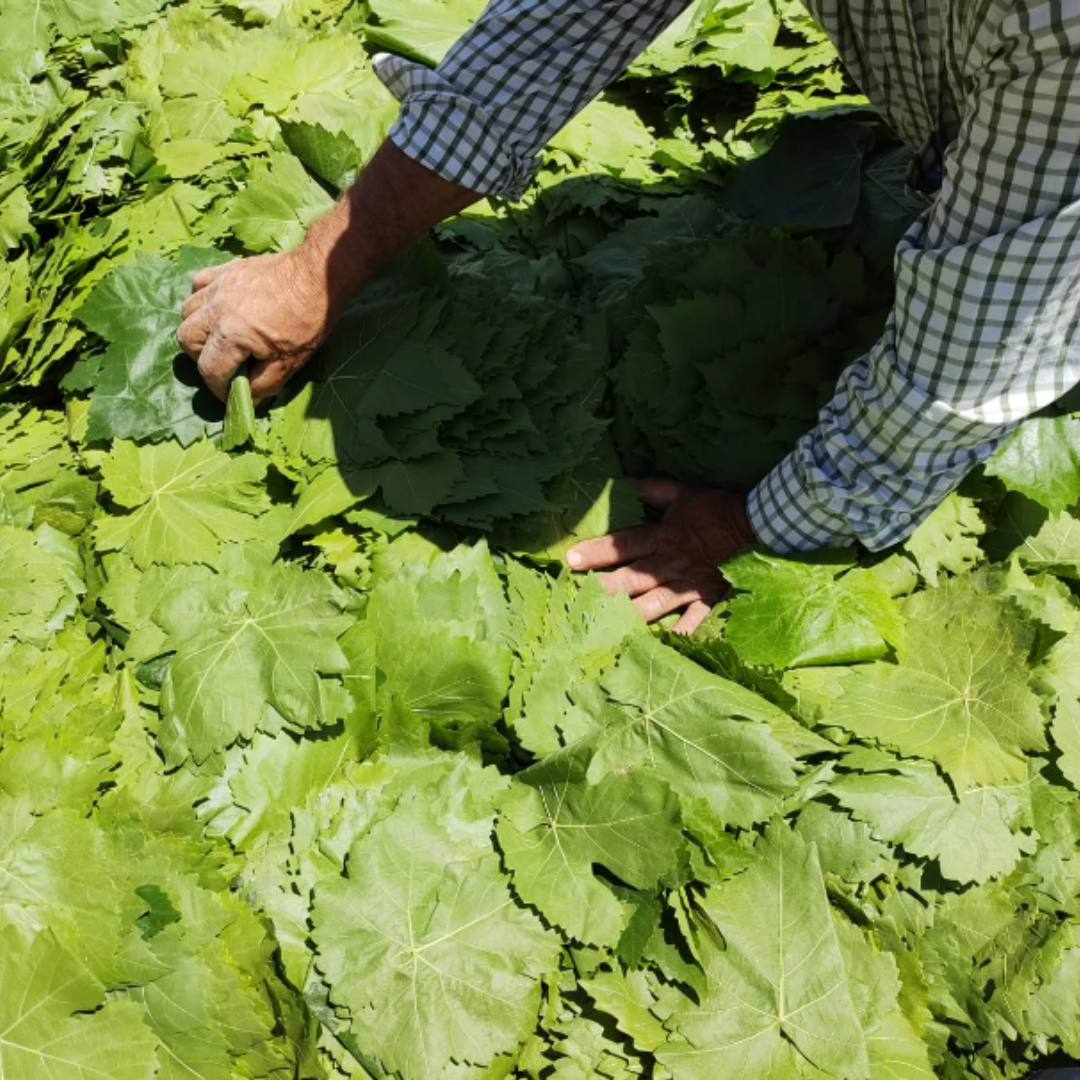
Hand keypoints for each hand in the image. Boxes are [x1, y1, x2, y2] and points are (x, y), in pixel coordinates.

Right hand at [177, 250, 334, 402]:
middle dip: (202, 358)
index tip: (230, 392)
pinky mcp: (225, 270)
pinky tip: (218, 308)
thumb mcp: (290, 362)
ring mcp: (218, 286)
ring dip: (199, 330)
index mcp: (231, 335)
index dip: (218, 388)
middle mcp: (216, 310)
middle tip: (225, 364)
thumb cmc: (308, 320)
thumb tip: (248, 398)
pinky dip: (201, 300)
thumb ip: (264, 384)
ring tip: (220, 337)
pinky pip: (198, 285)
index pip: (209, 370)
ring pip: (187, 312)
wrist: (318, 275)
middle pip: (187, 340)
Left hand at [566, 479, 755, 634]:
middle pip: (633, 579)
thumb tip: (621, 483)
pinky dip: (679, 635)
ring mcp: (689, 585)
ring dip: (630, 616)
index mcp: (663, 536)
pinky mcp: (707, 598)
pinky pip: (693, 621)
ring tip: (606, 629)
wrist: (755, 523)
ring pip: (655, 604)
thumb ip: (650, 489)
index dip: (597, 551)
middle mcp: (671, 563)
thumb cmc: (713, 507)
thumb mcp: (680, 492)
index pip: (624, 544)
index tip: (570, 559)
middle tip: (577, 602)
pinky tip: (660, 647)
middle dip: (605, 590)